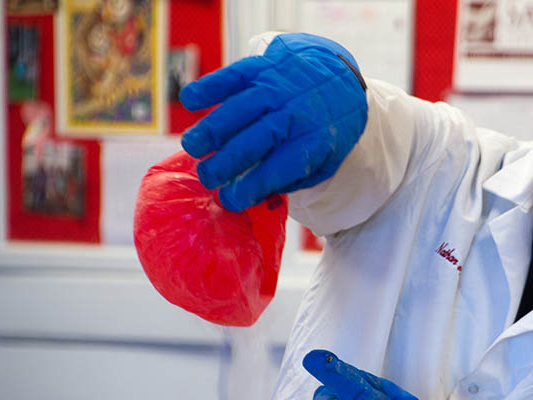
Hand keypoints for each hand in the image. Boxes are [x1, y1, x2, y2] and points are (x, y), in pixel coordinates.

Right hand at [179, 33, 367, 210]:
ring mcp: (279, 86)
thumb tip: (252, 197)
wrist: (342, 77)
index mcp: (314, 141)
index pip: (278, 169)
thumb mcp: (323, 161)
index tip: (229, 200)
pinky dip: (210, 87)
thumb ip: (291, 179)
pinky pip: (234, 75)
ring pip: (240, 108)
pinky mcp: (263, 66)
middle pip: (256, 140)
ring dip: (211, 129)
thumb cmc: (325, 129)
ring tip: (192, 148)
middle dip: (226, 162)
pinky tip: (190, 102)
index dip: (250, 187)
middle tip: (206, 178)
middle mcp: (297, 112)